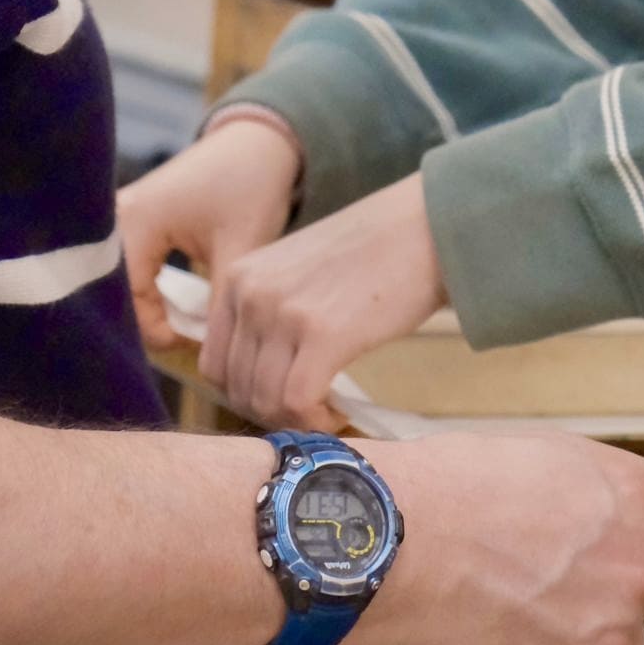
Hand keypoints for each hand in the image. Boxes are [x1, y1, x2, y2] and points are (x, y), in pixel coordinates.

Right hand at [119, 119, 300, 351]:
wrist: (259, 142)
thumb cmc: (250, 185)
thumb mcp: (240, 248)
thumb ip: (221, 304)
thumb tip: (213, 358)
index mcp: (133, 222)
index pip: (125, 300)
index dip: (155, 330)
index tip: (191, 342)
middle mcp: (115, 219)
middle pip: (115, 294)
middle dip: (147, 323)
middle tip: (186, 340)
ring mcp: (120, 219)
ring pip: (121, 284)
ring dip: (150, 308)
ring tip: (184, 325)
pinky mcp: (133, 222)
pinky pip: (128, 270)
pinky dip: (151, 291)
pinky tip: (179, 305)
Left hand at [202, 171, 441, 427]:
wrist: (427, 224)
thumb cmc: (374, 250)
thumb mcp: (298, 271)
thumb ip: (270, 312)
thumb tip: (261, 379)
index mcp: (239, 276)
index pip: (215, 364)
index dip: (248, 395)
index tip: (283, 399)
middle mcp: (250, 293)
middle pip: (237, 388)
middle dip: (272, 411)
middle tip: (309, 410)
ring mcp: (283, 312)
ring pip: (264, 400)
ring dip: (295, 419)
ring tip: (327, 409)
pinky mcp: (322, 334)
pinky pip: (298, 402)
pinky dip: (315, 420)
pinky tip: (337, 412)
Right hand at [345, 432, 643, 644]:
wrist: (396, 543)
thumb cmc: (455, 484)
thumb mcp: (546, 455)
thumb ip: (599, 494)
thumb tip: (601, 520)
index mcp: (639, 500)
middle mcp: (639, 569)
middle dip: (618, 579)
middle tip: (552, 567)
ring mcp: (607, 636)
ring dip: (586, 635)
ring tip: (518, 609)